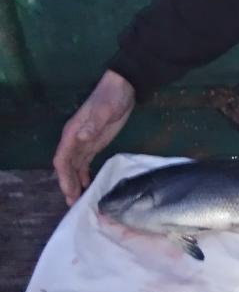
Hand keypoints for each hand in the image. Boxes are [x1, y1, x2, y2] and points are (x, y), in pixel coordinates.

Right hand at [53, 70, 135, 204]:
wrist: (122, 88)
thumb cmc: (110, 98)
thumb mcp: (103, 110)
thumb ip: (92, 124)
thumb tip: (81, 137)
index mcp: (72, 133)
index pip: (62, 159)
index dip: (63, 177)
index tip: (68, 191)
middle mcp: (74, 140)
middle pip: (66, 167)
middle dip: (68, 184)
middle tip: (73, 204)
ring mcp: (84, 142)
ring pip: (74, 167)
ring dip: (75, 183)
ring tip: (79, 200)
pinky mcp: (95, 144)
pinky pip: (85, 163)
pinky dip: (84, 175)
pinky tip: (88, 186)